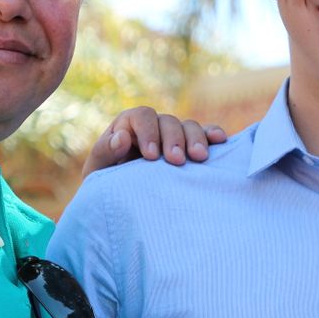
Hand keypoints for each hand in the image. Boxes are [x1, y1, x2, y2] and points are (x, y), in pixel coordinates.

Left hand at [83, 107, 227, 177]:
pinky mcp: (192, 146)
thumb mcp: (98, 171)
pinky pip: (206, 134)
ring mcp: (175, 135)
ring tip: (199, 158)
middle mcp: (155, 126)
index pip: (141, 116)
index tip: (151, 156)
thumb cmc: (107, 184)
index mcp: (129, 125)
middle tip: (176, 160)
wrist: (126, 201)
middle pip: (168, 121)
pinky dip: (213, 134)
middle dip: (174, 139)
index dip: (148, 132)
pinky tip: (220, 141)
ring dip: (195, 139)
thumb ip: (105, 152)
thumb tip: (122, 137)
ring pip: (189, 126)